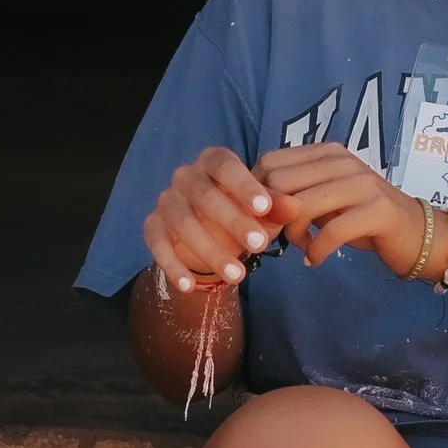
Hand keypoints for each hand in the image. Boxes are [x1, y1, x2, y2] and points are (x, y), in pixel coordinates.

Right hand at [142, 147, 278, 291]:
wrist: (207, 229)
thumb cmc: (240, 210)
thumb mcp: (261, 208)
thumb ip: (275, 206)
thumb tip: (295, 208)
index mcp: (212, 161)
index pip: (226, 166)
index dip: (244, 186)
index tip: (265, 208)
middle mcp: (185, 176)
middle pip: (204, 195)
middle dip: (232, 222)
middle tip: (259, 245)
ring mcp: (166, 200)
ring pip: (183, 222)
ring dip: (210, 251)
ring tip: (238, 275)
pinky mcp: (152, 225)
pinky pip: (157, 244)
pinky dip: (172, 265)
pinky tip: (189, 286)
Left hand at [257, 142, 428, 277]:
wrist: (416, 234)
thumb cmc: (363, 218)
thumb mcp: (325, 200)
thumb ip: (294, 194)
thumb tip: (251, 205)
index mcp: (327, 153)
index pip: (270, 163)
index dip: (255, 196)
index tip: (262, 221)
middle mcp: (343, 161)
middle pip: (279, 183)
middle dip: (270, 218)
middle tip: (279, 238)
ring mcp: (362, 183)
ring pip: (300, 206)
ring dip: (292, 236)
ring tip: (302, 247)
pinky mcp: (378, 210)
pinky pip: (331, 232)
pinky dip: (316, 250)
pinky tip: (315, 259)